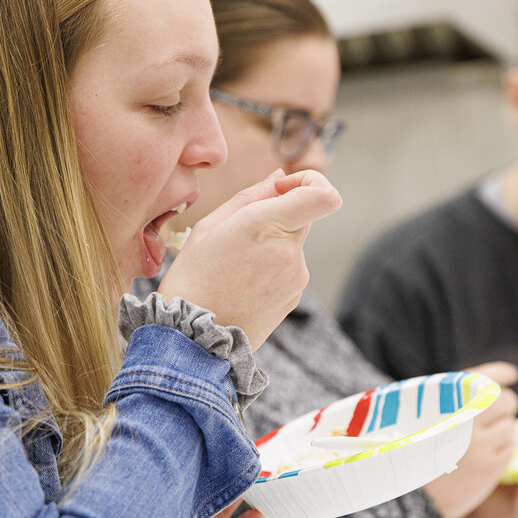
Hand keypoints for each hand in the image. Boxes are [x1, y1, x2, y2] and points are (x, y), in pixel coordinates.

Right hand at [160, 169, 341, 349]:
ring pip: (293, 243)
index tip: (283, 188)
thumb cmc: (194, 278)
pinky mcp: (295, 296)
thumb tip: (279, 178)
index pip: (324, 196)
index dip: (311, 182)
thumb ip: (250, 196)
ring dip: (271, 245)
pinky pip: (289, 268)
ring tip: (235, 266)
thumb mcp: (210, 226)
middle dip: (279, 215)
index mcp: (267, 225)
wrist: (193, 339)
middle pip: (303, 215)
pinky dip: (271, 268)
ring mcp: (296, 276)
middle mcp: (289, 251)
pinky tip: (242, 284)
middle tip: (241, 233)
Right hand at [422, 362, 517, 517]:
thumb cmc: (413, 446)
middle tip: (491, 414)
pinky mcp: (489, 467)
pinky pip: (508, 450)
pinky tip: (481, 456)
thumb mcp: (427, 408)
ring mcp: (479, 443)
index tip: (512, 374)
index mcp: (444, 399)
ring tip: (480, 439)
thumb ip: (463, 388)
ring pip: (510, 427)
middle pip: (505, 401)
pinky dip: (500, 450)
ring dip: (500, 430)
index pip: (483, 378)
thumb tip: (513, 373)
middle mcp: (464, 416)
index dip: (500, 374)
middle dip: (504, 405)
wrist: (406, 493)